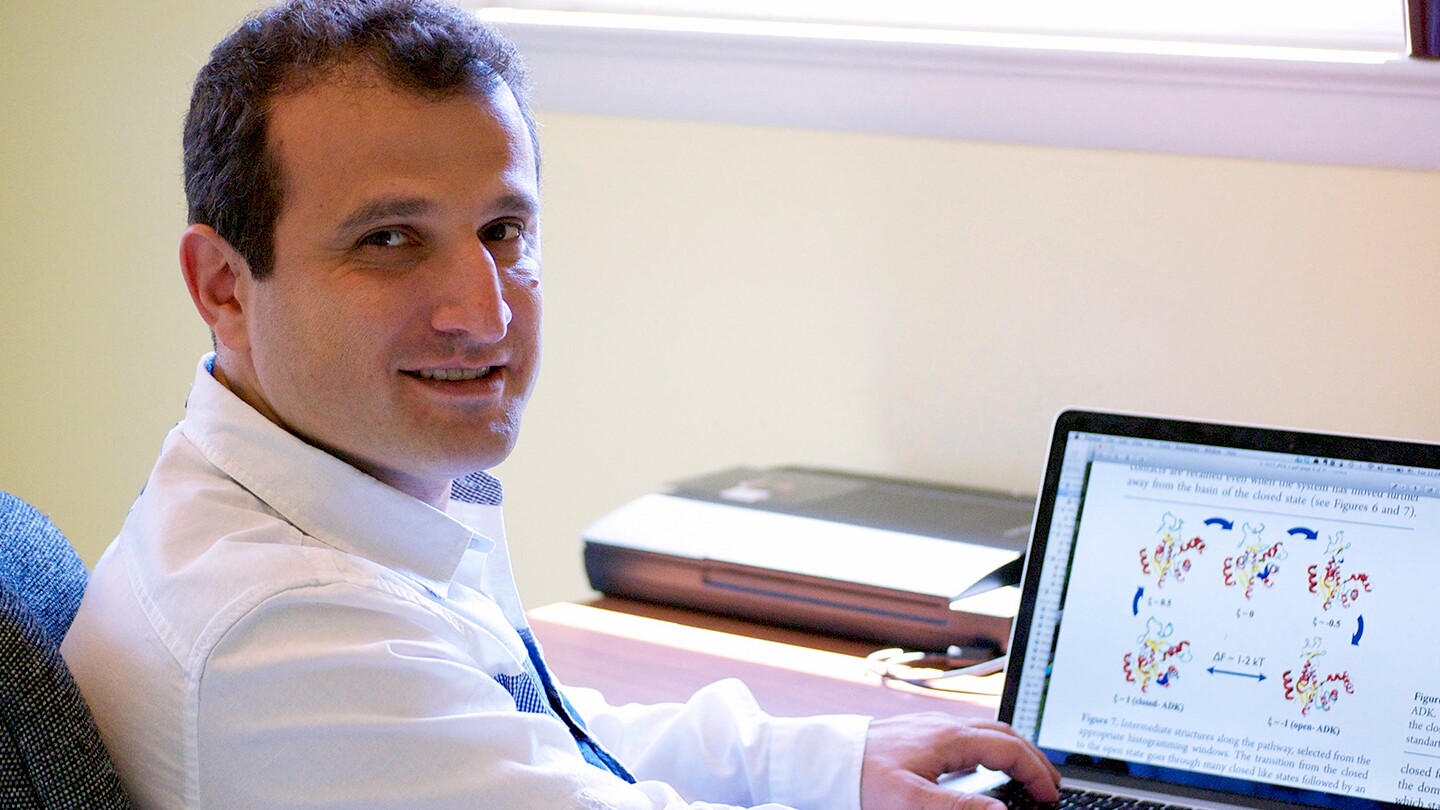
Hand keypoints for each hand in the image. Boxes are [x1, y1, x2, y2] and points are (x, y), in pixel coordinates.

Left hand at [859, 713, 1060, 809]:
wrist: (822, 759)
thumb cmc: (860, 777)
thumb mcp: (912, 801)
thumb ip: (961, 807)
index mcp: (948, 737)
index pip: (1008, 749)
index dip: (1035, 772)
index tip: (1050, 795)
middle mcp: (942, 725)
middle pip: (1002, 733)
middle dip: (1031, 756)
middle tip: (1049, 782)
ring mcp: (928, 726)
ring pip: (983, 730)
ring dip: (1010, 748)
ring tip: (1023, 770)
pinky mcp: (915, 732)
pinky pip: (964, 733)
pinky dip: (986, 746)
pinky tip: (979, 763)